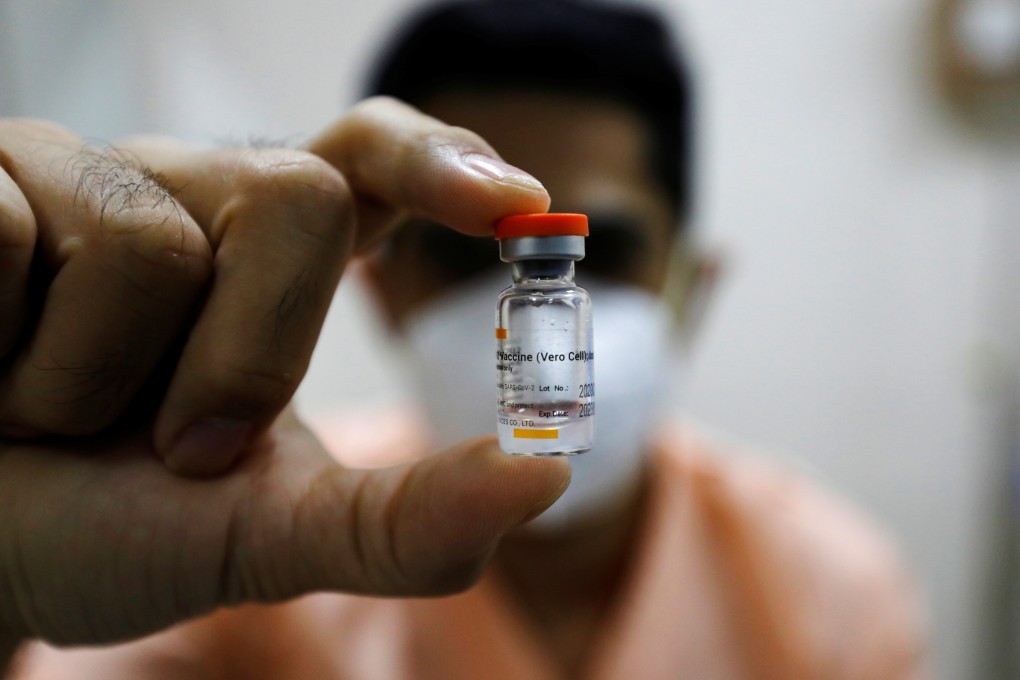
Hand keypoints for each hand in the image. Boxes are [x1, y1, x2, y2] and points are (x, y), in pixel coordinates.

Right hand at [0, 98, 568, 654]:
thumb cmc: (117, 529)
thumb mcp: (273, 537)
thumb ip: (405, 521)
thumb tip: (547, 474)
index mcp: (268, 256)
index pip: (369, 159)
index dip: (438, 163)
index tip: (517, 205)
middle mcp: (186, 194)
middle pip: (299, 199)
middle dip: (247, 356)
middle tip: (171, 442)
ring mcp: (77, 176)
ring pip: (147, 240)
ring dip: (96, 383)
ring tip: (46, 413)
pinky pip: (7, 236)